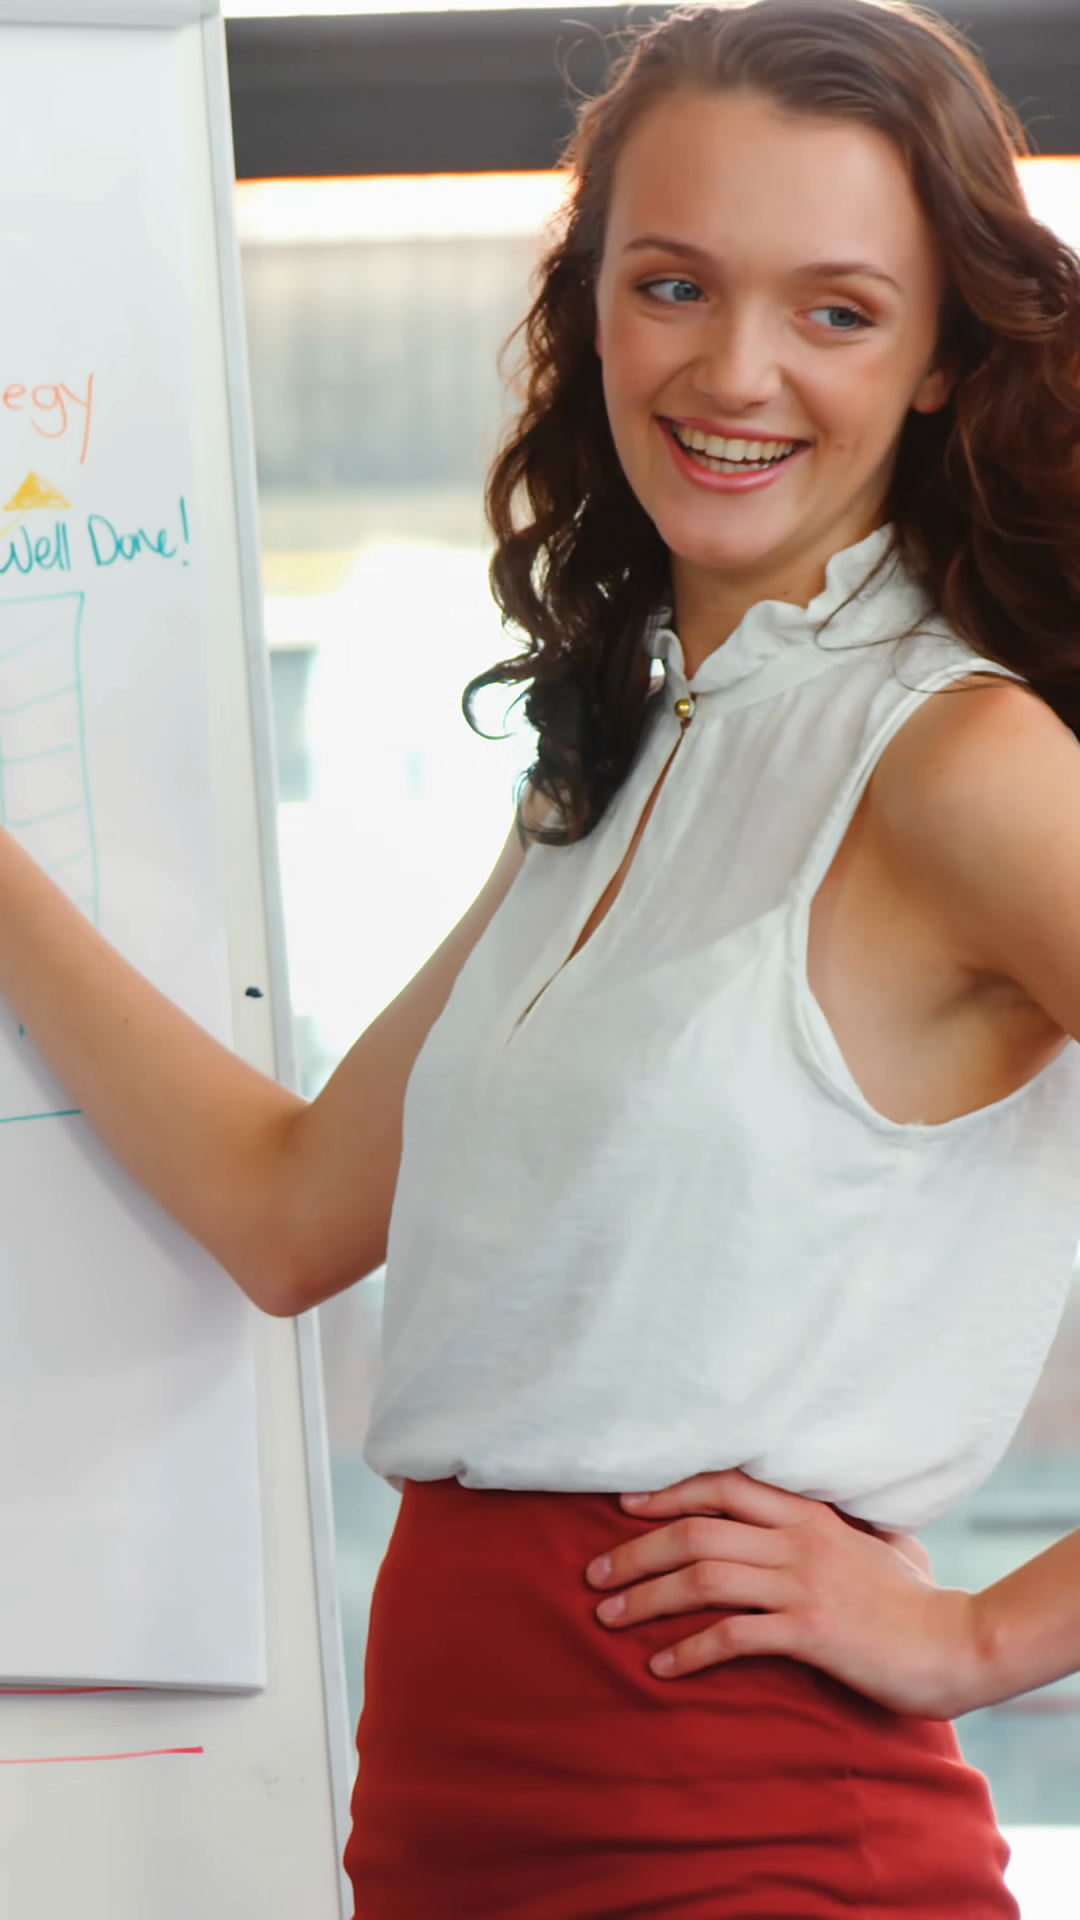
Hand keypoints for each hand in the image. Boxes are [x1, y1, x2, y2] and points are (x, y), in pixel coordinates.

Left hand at [585, 1469, 985, 1718]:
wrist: (957, 1644)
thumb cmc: (917, 1599)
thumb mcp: (880, 1543)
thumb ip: (846, 1525)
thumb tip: (839, 1516)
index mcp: (808, 1514)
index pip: (722, 1484)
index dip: (666, 1491)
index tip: (622, 1504)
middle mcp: (798, 1540)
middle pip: (696, 1531)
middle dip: (635, 1550)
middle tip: (594, 1574)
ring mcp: (802, 1584)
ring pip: (702, 1578)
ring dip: (646, 1598)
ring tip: (608, 1618)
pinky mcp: (809, 1632)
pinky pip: (731, 1636)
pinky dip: (687, 1651)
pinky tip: (660, 1667)